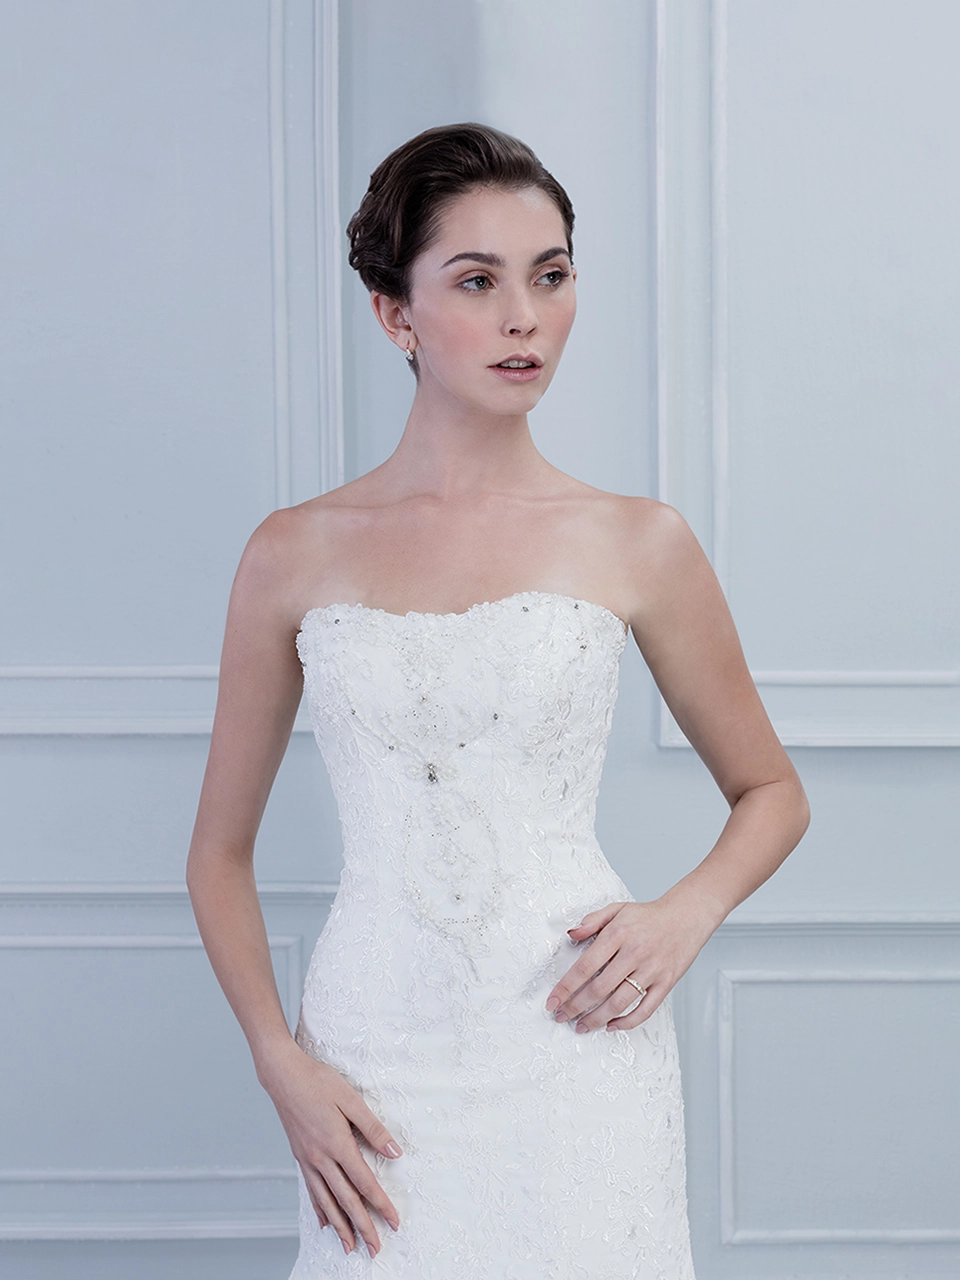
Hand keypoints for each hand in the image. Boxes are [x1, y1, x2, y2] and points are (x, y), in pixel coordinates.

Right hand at [259, 1039, 402, 1256]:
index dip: (381, 1205)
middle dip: (362, 1227)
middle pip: (346, 1200)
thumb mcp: (351, 1099)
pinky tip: (325, 1222)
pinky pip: (312, 1190)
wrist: (283, 1075)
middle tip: (375, 1249)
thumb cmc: (318, 1081)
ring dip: (341, 1226)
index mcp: (337, 1144)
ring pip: (327, 1201)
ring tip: (350, 1247)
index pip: (364, 1183)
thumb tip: (395, 1153)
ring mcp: (308, 1160)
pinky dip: (320, 1209)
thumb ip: (373, 1128)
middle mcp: (321, 1158)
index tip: (394, 1222)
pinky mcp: (300, 1156)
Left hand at [545, 898, 711, 1032]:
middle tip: (561, 1017)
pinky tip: (611, 1026)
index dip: (566, 987)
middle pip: (599, 988)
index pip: (585, 966)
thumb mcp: (617, 908)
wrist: (687, 916)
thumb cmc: (649, 915)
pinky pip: (645, 1010)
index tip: (552, 1001)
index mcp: (618, 934)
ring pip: (619, 1003)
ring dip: (596, 1019)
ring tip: (581, 1026)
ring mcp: (651, 970)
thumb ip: (592, 921)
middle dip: (575, 1007)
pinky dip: (627, 1022)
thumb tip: (571, 934)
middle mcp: (634, 953)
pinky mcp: (666, 984)